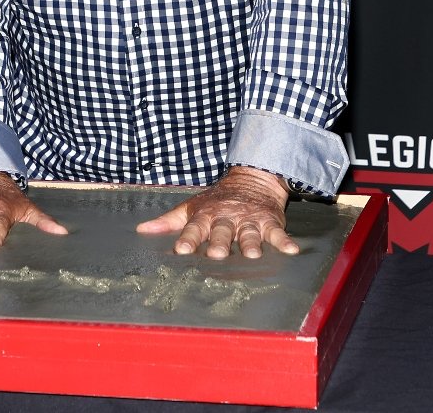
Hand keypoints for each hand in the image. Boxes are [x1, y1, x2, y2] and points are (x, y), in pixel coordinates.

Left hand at [135, 165, 297, 258]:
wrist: (251, 178)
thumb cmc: (217, 200)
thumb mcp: (192, 207)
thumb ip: (169, 221)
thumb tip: (141, 229)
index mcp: (206, 215)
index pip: (195, 227)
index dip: (187, 238)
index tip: (181, 250)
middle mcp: (226, 218)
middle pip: (222, 231)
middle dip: (219, 242)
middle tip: (217, 253)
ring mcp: (248, 220)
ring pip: (248, 232)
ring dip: (250, 242)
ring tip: (252, 254)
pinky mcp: (268, 221)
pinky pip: (277, 232)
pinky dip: (285, 241)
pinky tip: (291, 250)